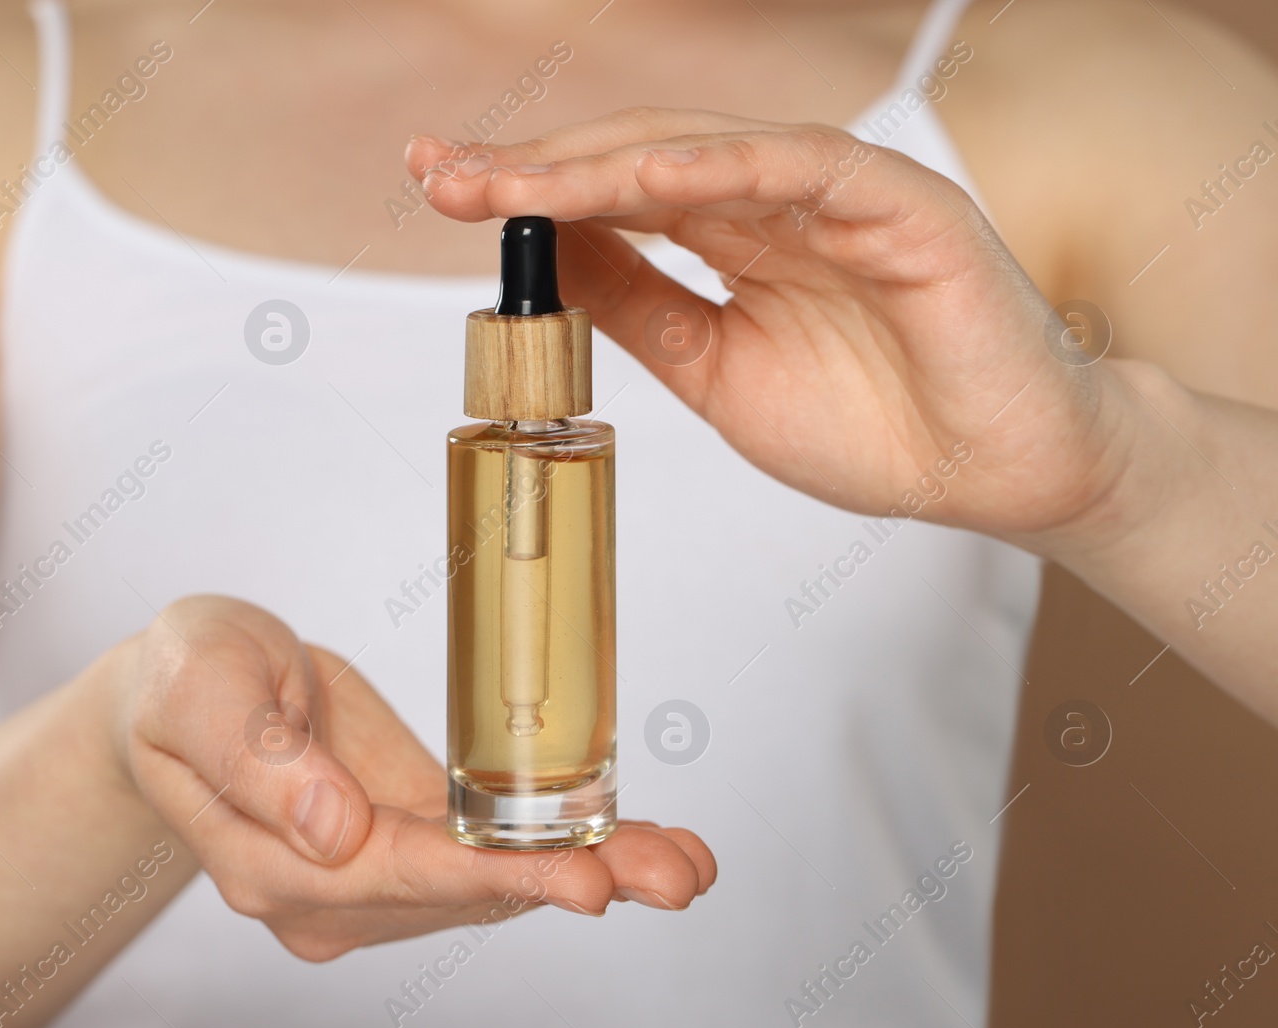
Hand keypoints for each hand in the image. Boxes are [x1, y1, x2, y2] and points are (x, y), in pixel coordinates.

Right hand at [110, 596, 716, 960]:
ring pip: (488, 882)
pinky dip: (566, 852)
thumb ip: (257, 761)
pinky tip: (638, 850)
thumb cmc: (186, 680)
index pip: (397, 874)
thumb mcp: (200, 689)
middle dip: (570, 880)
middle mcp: (327, 890)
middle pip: (461, 892)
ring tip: (680, 862)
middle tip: (668, 872)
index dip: (493, 875)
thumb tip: (335, 830)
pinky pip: (490, 855)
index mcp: (269, 861)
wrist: (187, 688)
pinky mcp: (404, 844)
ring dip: (590, 872)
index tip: (580, 876)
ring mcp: (369, 876)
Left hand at [408, 111, 1151, 546]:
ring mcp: (834, 194)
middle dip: (534, 168)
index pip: (613, 195)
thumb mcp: (716, 372)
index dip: (526, 191)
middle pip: (636, 158)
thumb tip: (546, 264)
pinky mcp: (899, 204)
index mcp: (732, 236)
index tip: (439, 191)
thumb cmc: (877, 427)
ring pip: (702, 150)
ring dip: (599, 161)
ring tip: (509, 181)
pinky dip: (724, 163)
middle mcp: (772, 201)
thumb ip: (641, 308)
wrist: (991, 474)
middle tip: (439, 175)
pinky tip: (645, 171)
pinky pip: (800, 168)